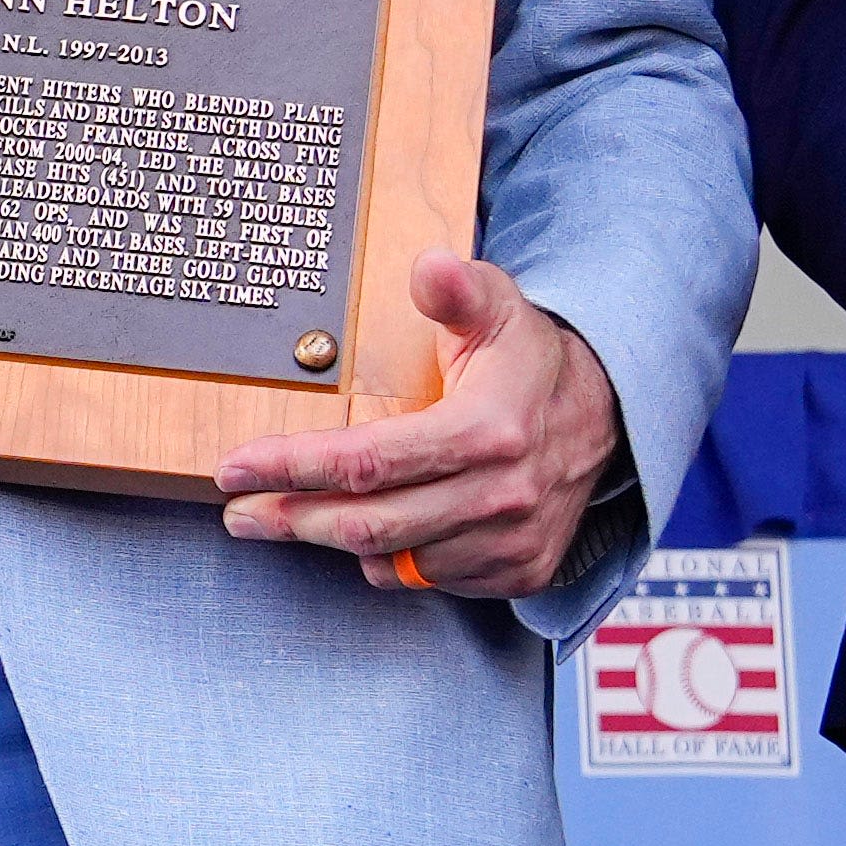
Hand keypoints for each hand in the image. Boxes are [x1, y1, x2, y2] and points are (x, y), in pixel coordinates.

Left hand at [214, 253, 620, 593]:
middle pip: (367, 524)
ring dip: (329, 540)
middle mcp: (500, 496)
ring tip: (283, 517)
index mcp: (488, 431)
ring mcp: (509, 543)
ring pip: (392, 559)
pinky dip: (384, 558)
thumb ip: (457, 288)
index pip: (367, 461)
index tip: (236, 467)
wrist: (610, 417)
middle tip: (237, 509)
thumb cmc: (533, 359)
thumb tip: (429, 267)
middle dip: (289, 517)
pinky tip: (360, 531)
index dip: (292, 466)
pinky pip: (424, 578)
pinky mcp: (516, 572)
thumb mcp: (499, 306)